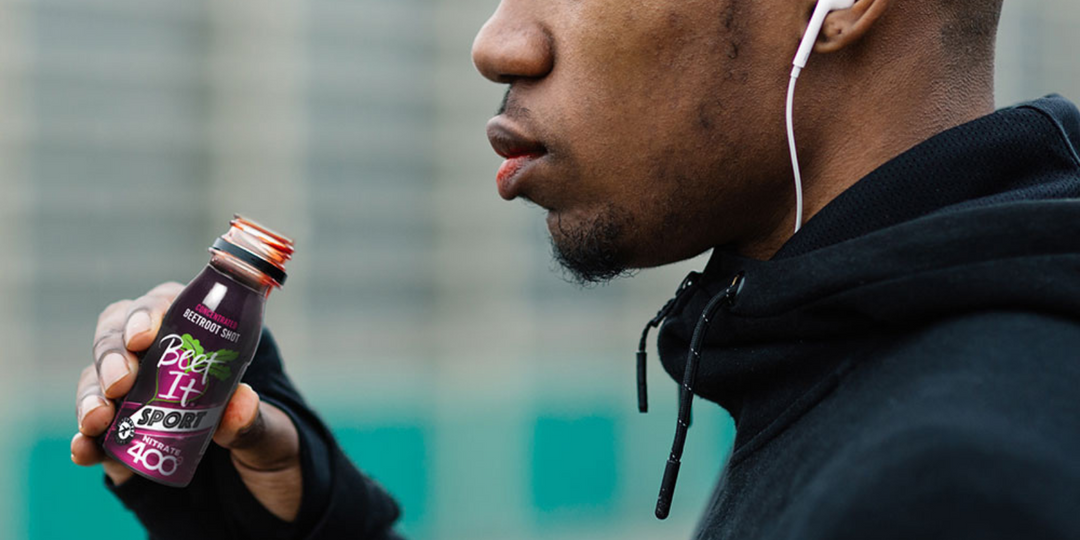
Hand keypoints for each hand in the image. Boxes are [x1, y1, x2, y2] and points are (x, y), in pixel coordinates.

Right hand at [71, 282, 303, 521]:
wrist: (258, 500)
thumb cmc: (271, 452)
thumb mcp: (276, 438)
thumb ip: (257, 422)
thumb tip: (239, 403)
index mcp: (202, 342)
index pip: (166, 307)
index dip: (148, 313)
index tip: (145, 336)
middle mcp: (161, 363)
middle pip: (119, 338)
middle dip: (112, 355)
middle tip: (120, 382)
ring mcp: (136, 401)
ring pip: (97, 383)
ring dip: (91, 396)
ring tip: (97, 420)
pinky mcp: (120, 443)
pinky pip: (92, 436)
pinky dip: (84, 440)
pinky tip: (83, 449)